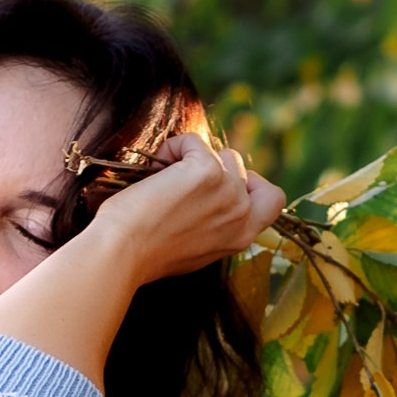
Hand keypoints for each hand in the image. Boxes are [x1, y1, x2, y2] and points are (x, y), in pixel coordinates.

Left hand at [88, 133, 285, 289]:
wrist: (122, 253)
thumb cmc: (146, 254)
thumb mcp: (194, 247)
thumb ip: (214, 225)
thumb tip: (209, 196)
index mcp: (241, 237)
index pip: (273, 201)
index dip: (252, 185)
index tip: (222, 186)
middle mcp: (242, 215)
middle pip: (242, 170)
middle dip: (214, 167)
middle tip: (182, 180)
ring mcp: (229, 191)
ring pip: (220, 153)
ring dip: (191, 158)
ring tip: (161, 179)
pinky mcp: (208, 172)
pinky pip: (194, 142)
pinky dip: (172, 148)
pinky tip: (153, 171)